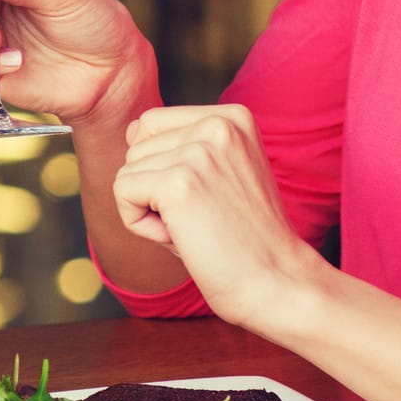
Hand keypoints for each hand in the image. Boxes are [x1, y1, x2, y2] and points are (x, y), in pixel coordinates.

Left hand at [113, 104, 319, 327]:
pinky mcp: (178, 182)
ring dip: (149, 210)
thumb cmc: (244, 238)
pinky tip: (181, 238)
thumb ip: (177, 146)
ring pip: (127, 172)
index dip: (164, 169)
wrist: (278, 284)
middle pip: (136, 147)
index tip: (207, 199)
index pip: (152, 124)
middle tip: (203, 219)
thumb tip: (131, 129)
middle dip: (154, 191)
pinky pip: (122, 193)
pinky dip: (140, 225)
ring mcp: (199, 151)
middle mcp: (217, 124)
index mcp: (231, 116)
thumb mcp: (217, 175)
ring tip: (197, 228)